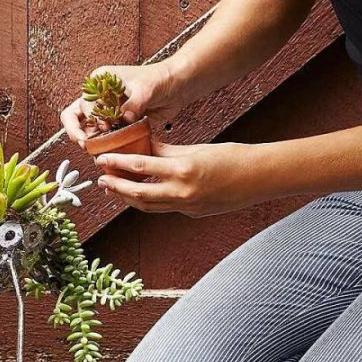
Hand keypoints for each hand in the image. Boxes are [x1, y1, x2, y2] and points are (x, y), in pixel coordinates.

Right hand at [60, 62, 182, 147]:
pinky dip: (104, 145)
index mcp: (100, 82)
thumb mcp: (146, 89)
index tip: (105, 127)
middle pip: (75, 116)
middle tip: (86, 145)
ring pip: (87, 128)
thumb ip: (133, 104)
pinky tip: (110, 151)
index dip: (92, 117)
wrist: (178, 85)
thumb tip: (123, 118)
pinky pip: (104, 136)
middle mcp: (99, 96)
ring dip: (90, 141)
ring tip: (97, 152)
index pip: (84, 103)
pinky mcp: (118, 122)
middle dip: (78, 132)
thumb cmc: (161, 78)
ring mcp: (107, 110)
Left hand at [96, 140, 272, 216]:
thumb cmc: (230, 157)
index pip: (140, 166)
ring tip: (114, 188)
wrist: (260, 178)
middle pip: (138, 193)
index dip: (117, 163)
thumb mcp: (194, 149)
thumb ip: (165, 151)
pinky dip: (147, 201)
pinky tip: (138, 194)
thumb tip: (141, 147)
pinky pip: (163, 208)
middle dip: (116, 186)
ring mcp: (187, 207)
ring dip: (128, 198)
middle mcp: (183, 192)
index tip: (102, 159)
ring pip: (148, 206)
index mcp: (183, 170)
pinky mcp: (192, 214)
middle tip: (101, 179)